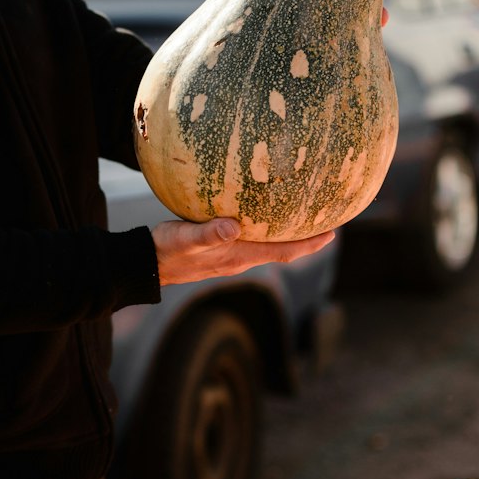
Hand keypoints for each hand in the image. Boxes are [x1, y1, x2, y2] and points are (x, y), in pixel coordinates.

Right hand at [151, 216, 334, 286]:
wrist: (145, 264)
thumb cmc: (165, 250)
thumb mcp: (185, 238)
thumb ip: (208, 233)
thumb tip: (232, 227)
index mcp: (238, 256)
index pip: (283, 252)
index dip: (309, 244)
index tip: (333, 233)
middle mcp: (240, 259)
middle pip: (282, 249)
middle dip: (306, 238)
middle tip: (328, 219)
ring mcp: (230, 256)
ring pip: (268, 245)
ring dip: (286, 234)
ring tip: (302, 215)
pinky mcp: (219, 249)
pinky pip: (251, 239)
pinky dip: (265, 228)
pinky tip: (261, 214)